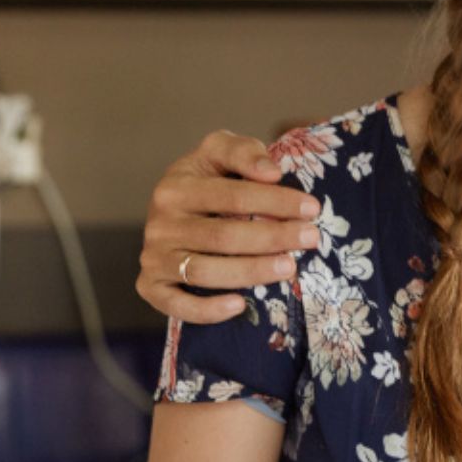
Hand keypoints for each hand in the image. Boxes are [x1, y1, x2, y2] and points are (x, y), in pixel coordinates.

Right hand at [135, 130, 321, 323]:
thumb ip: (243, 151)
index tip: (311, 209)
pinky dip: (207, 310)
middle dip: (272, 237)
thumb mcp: (218, 152)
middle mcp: (160, 223)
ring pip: (204, 271)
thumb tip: (272, 172)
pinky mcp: (151, 286)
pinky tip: (241, 305)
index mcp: (175, 186)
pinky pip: (176, 305)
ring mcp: (153, 257)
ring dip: (250, 271)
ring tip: (289, 267)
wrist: (172, 212)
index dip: (275, 201)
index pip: (233, 196)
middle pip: (222, 236)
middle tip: (310, 238)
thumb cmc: (206, 181)